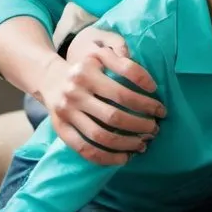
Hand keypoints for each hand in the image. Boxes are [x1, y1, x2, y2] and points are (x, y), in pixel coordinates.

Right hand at [39, 31, 164, 164]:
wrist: (51, 78)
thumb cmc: (87, 67)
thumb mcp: (102, 54)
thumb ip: (124, 61)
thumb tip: (148, 82)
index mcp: (87, 73)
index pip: (122, 91)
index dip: (145, 102)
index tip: (160, 108)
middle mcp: (75, 93)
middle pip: (114, 116)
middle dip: (140, 125)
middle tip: (156, 128)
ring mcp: (67, 113)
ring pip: (100, 135)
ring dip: (127, 143)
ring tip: (144, 144)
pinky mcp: (61, 129)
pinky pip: (84, 149)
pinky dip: (107, 157)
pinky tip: (125, 158)